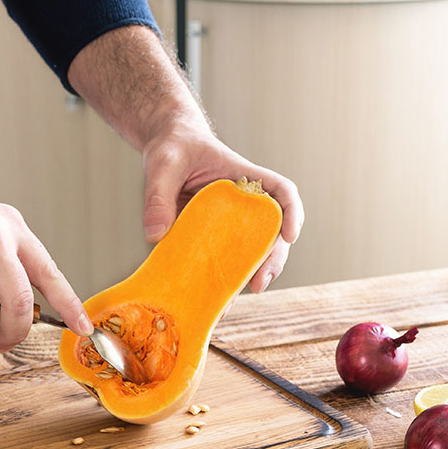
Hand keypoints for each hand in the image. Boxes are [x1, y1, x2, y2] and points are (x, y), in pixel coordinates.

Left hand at [140, 114, 304, 292]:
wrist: (165, 147)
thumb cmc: (173, 148)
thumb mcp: (163, 165)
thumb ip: (158, 196)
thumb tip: (156, 235)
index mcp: (243, 177)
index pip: (281, 191)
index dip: (292, 213)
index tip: (289, 236)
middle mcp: (244, 201)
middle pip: (271, 231)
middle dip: (271, 259)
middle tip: (258, 284)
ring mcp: (230, 220)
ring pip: (250, 251)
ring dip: (247, 276)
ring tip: (230, 301)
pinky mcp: (212, 235)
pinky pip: (223, 258)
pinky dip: (220, 280)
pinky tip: (212, 301)